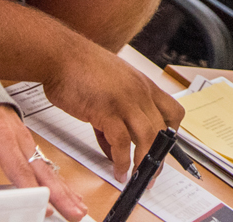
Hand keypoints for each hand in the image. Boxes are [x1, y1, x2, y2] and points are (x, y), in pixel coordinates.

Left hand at [0, 104, 85, 218]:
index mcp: (2, 137)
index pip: (19, 168)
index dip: (31, 188)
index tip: (43, 205)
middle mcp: (20, 139)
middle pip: (42, 171)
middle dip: (60, 193)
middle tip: (74, 213)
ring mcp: (27, 140)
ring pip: (49, 168)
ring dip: (65, 189)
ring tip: (78, 209)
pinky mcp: (29, 144)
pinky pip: (47, 164)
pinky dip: (60, 181)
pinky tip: (69, 195)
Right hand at [45, 38, 183, 180]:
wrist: (60, 55)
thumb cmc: (80, 68)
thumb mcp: (110, 87)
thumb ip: (116, 117)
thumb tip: (115, 150)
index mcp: (143, 84)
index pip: (172, 111)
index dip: (170, 134)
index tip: (163, 150)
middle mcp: (139, 91)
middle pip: (162, 130)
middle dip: (159, 157)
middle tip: (151, 173)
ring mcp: (125, 101)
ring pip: (148, 137)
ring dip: (145, 162)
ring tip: (137, 177)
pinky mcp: (107, 111)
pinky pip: (122, 143)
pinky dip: (121, 161)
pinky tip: (117, 170)